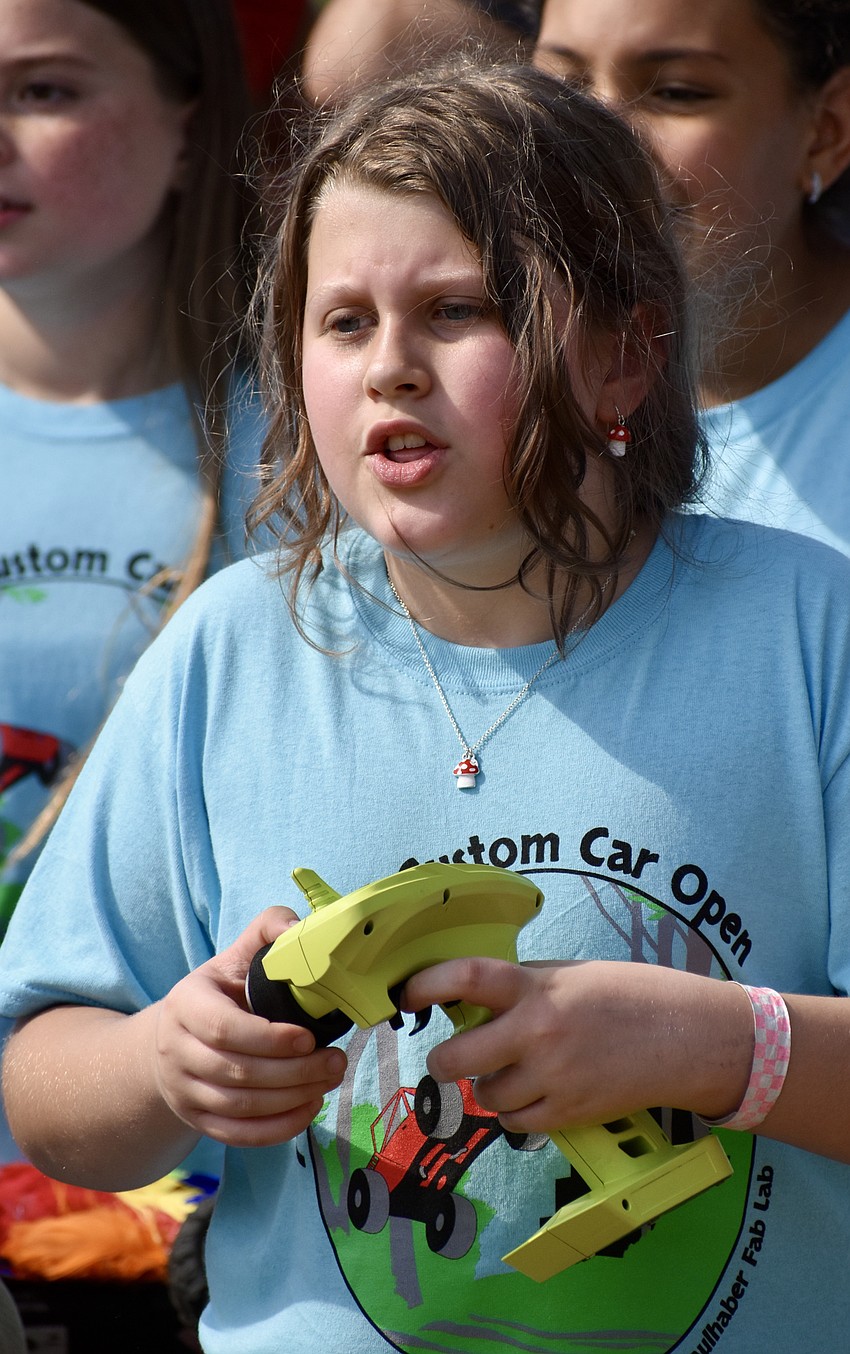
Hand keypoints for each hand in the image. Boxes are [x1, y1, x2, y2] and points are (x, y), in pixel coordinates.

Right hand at [154, 908, 346, 1146]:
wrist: (173, 1041)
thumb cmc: (218, 994)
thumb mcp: (234, 957)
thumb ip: (267, 932)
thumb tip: (298, 927)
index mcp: (186, 1004)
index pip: (222, 1028)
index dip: (269, 1038)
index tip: (309, 1037)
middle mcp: (176, 1052)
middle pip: (238, 1072)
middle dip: (294, 1072)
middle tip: (336, 1061)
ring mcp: (184, 1091)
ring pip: (241, 1107)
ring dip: (293, 1099)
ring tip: (330, 1079)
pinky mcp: (197, 1121)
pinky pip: (239, 1135)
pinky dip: (278, 1128)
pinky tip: (310, 1108)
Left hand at [402, 957, 751, 1133]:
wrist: (687, 1036)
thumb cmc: (629, 995)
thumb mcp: (570, 974)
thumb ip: (523, 986)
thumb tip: (473, 998)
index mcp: (537, 986)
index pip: (466, 978)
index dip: (427, 984)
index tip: (406, 994)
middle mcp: (538, 1032)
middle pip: (456, 1058)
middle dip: (444, 1061)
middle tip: (450, 1056)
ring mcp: (552, 1077)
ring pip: (485, 1095)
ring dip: (488, 1086)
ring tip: (515, 1072)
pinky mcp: (569, 1113)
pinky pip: (515, 1122)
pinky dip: (516, 1112)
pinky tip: (536, 1093)